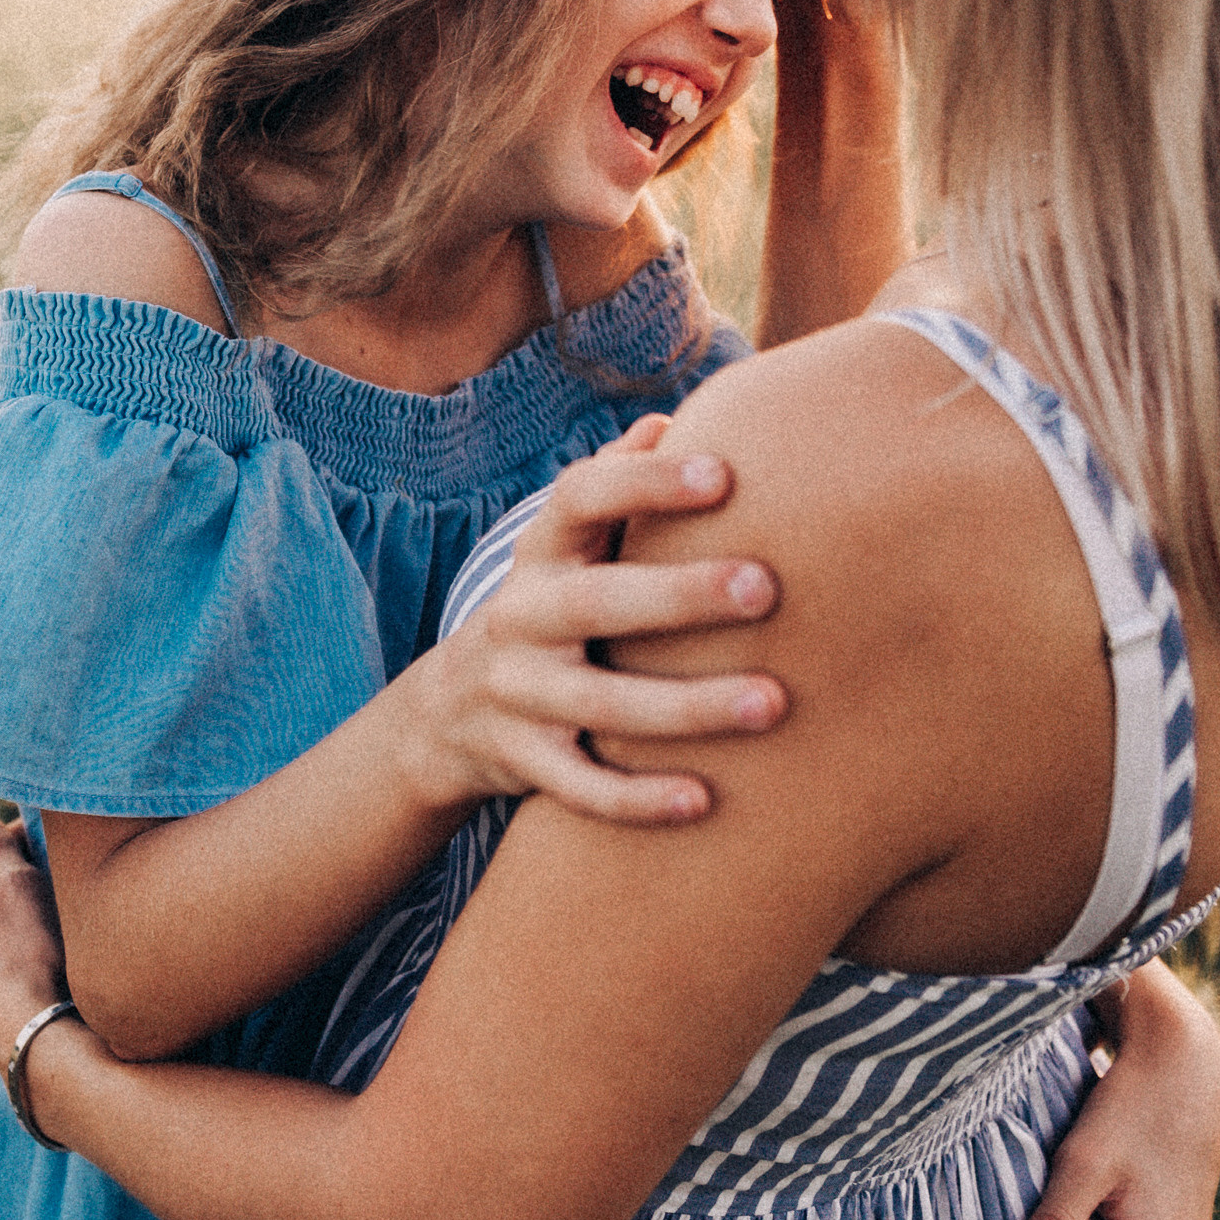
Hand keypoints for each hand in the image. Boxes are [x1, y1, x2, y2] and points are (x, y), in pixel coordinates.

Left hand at [0, 809, 67, 1074]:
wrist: (41, 1042)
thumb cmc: (30, 955)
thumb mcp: (14, 886)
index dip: (20, 844)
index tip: (56, 838)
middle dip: (22, 891)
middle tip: (65, 881)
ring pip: (3, 944)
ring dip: (27, 931)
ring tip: (65, 928)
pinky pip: (16, 977)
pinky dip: (33, 965)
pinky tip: (57, 971)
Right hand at [411, 420, 784, 824]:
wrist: (445, 714)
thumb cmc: (547, 608)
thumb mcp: (564, 548)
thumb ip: (615, 483)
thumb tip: (673, 419)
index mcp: (540, 554)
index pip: (578, 498)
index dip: (643, 483)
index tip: (722, 474)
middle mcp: (519, 617)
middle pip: (595, 601)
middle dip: (679, 595)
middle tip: (768, 588)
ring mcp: (516, 694)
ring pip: (599, 703)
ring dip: (686, 706)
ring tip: (774, 703)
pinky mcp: (521, 763)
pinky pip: (580, 787)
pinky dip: (638, 799)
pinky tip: (706, 800)